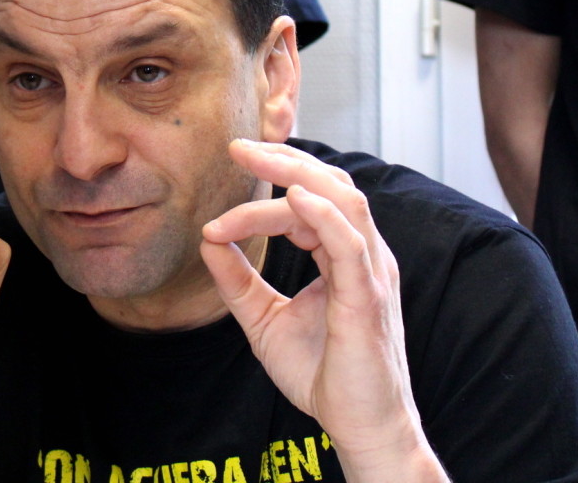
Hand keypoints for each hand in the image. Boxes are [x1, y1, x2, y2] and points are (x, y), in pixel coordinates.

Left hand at [200, 140, 445, 482]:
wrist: (357, 430)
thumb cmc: (321, 374)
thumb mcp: (263, 319)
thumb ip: (236, 279)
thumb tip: (206, 237)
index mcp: (344, 255)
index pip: (308, 202)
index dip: (265, 191)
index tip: (216, 212)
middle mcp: (363, 255)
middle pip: (331, 184)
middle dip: (284, 159)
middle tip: (238, 147)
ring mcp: (371, 273)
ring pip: (341, 201)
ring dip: (297, 174)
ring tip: (256, 159)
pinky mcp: (368, 298)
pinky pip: (350, 243)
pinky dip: (324, 214)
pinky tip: (295, 197)